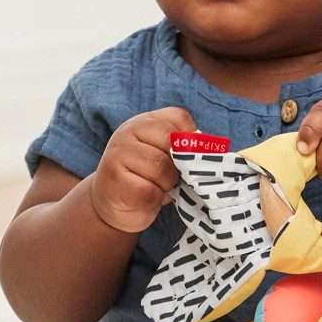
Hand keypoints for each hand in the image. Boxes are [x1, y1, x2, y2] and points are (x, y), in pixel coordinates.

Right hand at [90, 107, 195, 232]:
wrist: (113, 205)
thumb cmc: (147, 178)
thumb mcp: (164, 155)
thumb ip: (182, 147)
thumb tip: (209, 149)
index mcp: (144, 121)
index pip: (178, 117)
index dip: (191, 139)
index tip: (190, 157)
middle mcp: (128, 131)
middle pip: (171, 141)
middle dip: (180, 165)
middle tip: (175, 177)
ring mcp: (118, 154)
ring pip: (161, 167)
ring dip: (168, 184)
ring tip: (159, 188)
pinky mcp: (115, 180)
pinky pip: (150, 190)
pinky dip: (156, 199)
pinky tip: (148, 198)